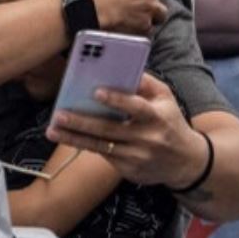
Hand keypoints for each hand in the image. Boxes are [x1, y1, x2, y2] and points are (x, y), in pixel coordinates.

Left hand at [48, 73, 208, 188]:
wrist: (186, 162)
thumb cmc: (171, 123)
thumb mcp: (166, 98)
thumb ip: (146, 83)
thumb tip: (121, 67)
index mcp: (157, 117)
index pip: (136, 107)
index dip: (117, 100)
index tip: (96, 92)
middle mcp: (146, 138)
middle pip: (109, 129)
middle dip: (81, 122)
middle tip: (59, 114)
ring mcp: (136, 157)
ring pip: (100, 146)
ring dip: (73, 138)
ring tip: (52, 129)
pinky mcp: (128, 170)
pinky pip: (102, 155)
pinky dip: (84, 145)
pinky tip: (66, 137)